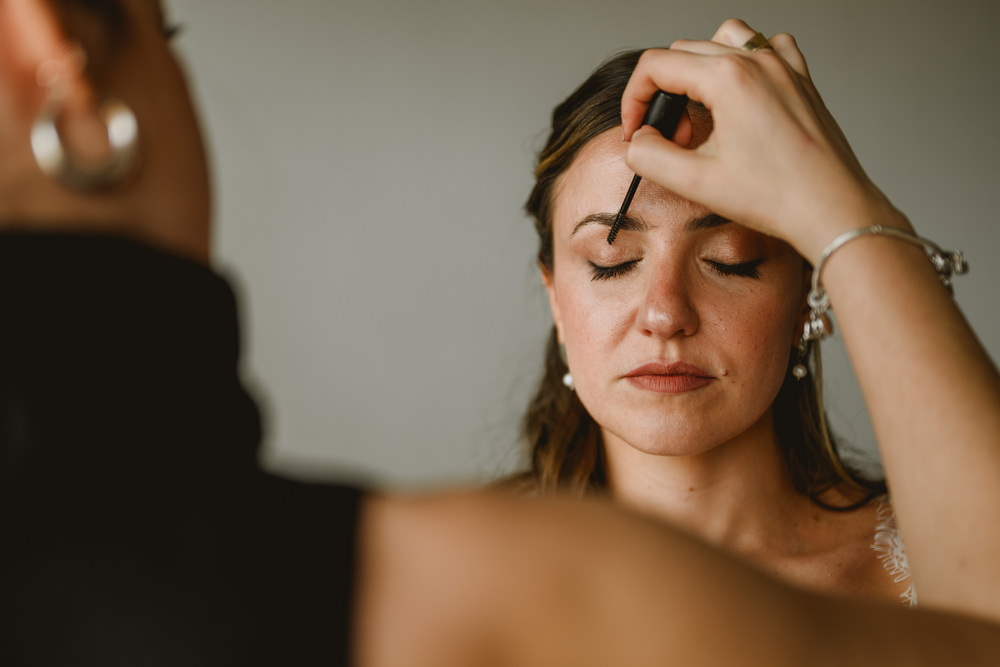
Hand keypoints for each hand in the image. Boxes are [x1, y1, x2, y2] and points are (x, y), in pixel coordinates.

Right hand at [621, 19, 905, 262]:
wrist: (832, 210)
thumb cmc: (776, 197)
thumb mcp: (695, 182)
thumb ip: (650, 157)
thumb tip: (639, 141)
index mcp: (728, 78)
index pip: (656, 65)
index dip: (634, 100)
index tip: (637, 133)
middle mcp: (757, 61)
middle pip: (684, 52)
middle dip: (664, 93)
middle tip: (672, 138)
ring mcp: (784, 67)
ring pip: (723, 39)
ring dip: (700, 70)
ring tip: (702, 112)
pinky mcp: (802, 81)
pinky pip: (767, 48)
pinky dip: (744, 63)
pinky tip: (741, 98)